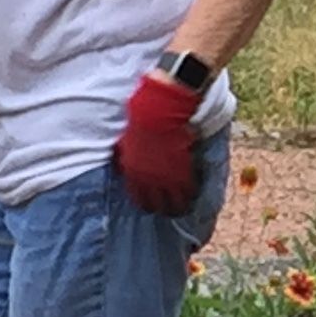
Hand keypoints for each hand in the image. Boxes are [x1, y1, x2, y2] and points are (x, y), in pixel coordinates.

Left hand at [113, 71, 204, 215]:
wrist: (162, 109)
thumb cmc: (142, 117)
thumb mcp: (126, 138)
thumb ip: (126, 154)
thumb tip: (121, 161)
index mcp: (133, 172)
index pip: (139, 198)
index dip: (147, 202)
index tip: (151, 203)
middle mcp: (149, 180)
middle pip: (157, 205)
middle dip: (163, 207)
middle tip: (169, 207)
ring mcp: (168, 177)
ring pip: (176, 202)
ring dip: (180, 204)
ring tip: (184, 204)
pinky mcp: (185, 170)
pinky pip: (190, 189)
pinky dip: (192, 192)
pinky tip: (194, 192)